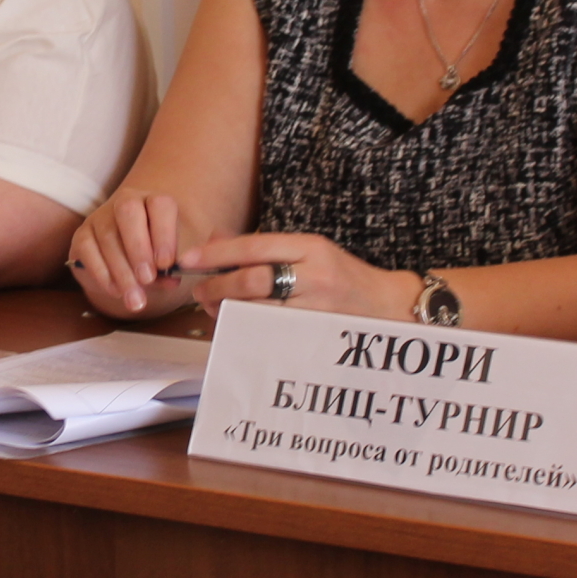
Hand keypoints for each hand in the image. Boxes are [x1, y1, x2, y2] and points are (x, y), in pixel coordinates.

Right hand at [70, 187, 195, 317]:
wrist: (125, 259)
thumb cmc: (153, 255)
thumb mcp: (167, 260)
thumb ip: (172, 268)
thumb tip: (171, 279)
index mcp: (154, 202)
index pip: (160, 205)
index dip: (164, 234)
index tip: (166, 264)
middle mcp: (126, 202)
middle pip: (128, 212)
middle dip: (138, 248)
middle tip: (147, 279)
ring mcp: (101, 216)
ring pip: (107, 236)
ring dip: (121, 270)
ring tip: (134, 297)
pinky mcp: (82, 234)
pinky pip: (87, 249)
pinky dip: (102, 273)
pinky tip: (115, 291)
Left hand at [173, 232, 408, 321]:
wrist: (386, 306)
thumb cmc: (340, 277)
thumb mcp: (308, 251)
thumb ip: (263, 247)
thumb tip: (214, 241)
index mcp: (310, 247)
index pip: (255, 246)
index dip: (217, 254)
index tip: (190, 260)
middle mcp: (315, 275)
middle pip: (253, 279)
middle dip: (218, 286)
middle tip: (200, 292)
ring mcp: (317, 308)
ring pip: (259, 311)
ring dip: (228, 311)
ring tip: (215, 309)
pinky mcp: (316, 335)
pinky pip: (270, 334)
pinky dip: (246, 331)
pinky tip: (235, 328)